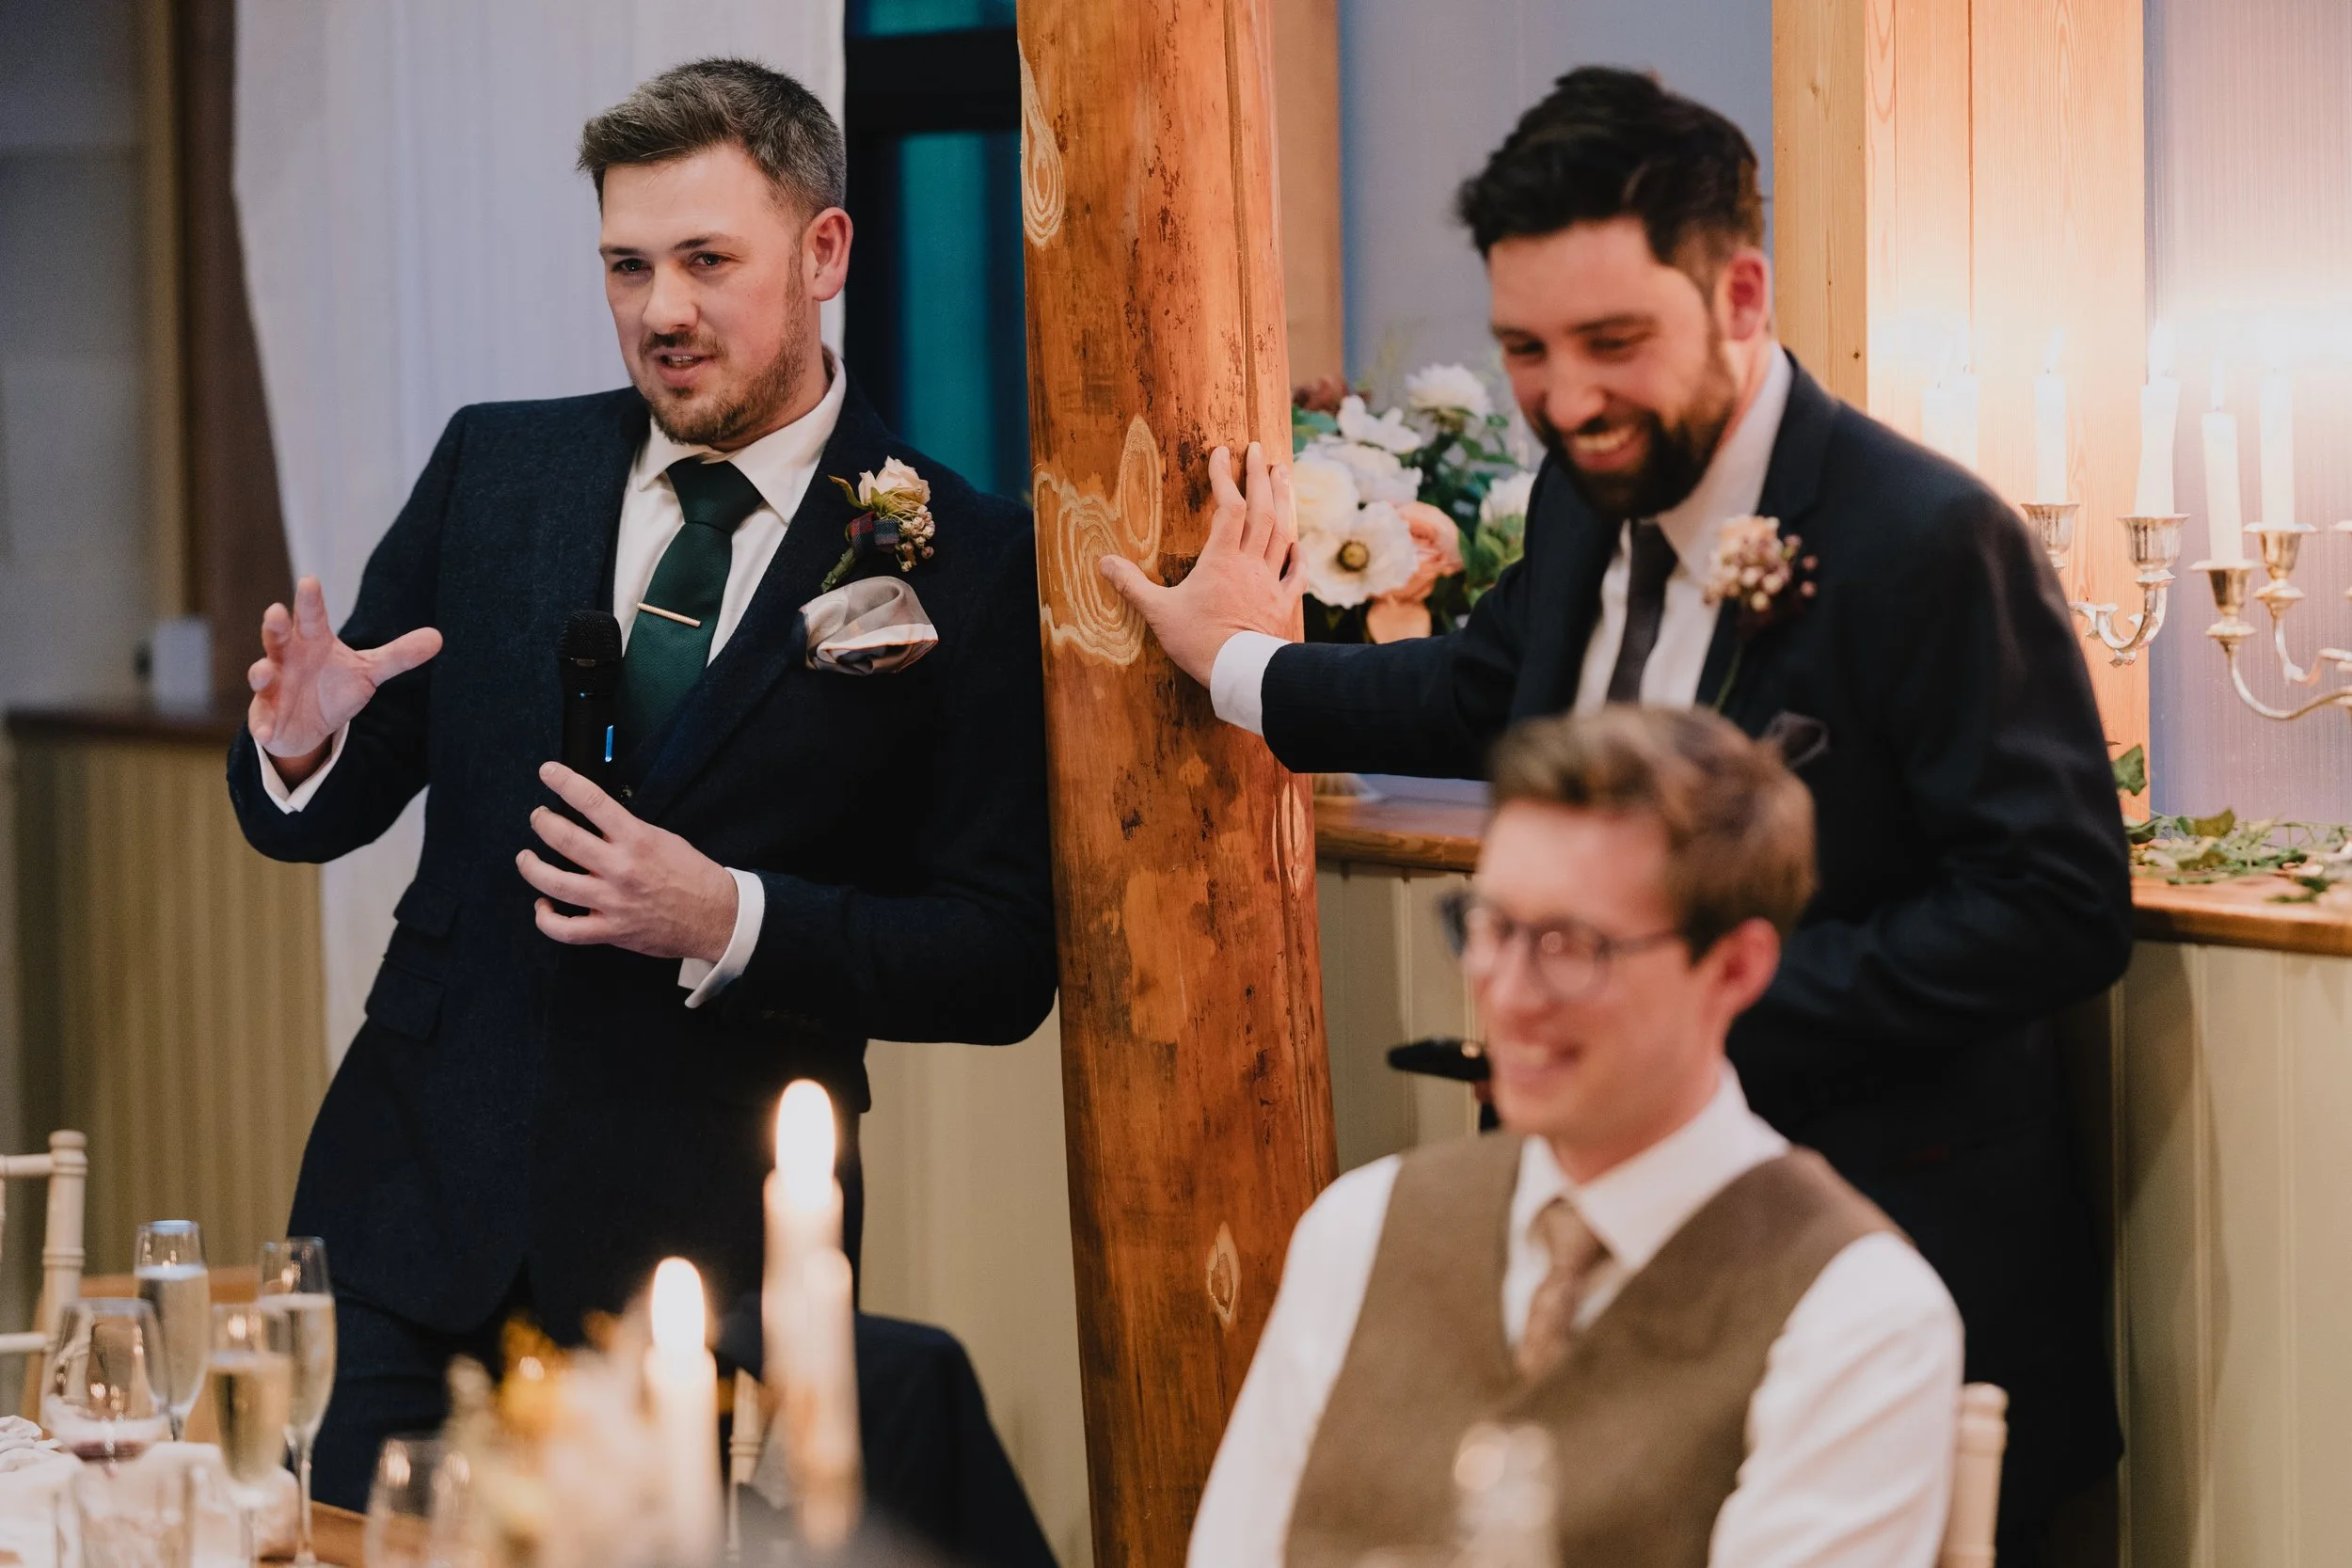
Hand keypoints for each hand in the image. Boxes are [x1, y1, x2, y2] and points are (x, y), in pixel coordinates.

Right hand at [247, 576, 442, 781]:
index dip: (310, 600)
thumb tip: (439, 637)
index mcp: (312, 642)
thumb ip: (399, 655)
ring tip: (263, 671)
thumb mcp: (369, 671)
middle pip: (278, 638)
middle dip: (275, 626)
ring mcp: (272, 687)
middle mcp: (287, 658)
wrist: (308, 724)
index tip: (309, 580)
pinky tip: (264, 733)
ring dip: (260, 673)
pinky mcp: (266, 716)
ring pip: (261, 675)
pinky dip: (263, 727)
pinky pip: (262, 721)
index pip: (312, 617)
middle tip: (275, 612)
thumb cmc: (334, 686)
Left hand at [518, 762, 739, 961]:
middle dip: (542, 822)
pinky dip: (546, 918)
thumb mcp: (664, 840)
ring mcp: (612, 901)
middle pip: (564, 839)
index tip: (548, 772)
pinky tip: (543, 906)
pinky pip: (565, 929)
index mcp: (637, 840)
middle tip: (538, 817)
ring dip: (531, 867)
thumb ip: (628, 833)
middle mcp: (620, 869)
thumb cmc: (693, 876)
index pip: (592, 802)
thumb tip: (597, 823)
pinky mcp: (610, 930)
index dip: (564, 782)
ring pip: (554, 883)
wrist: (716, 917)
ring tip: (527, 858)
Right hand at [1099, 441, 1300, 686]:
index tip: (1220, 453)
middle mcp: (1250, 563)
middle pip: (1262, 511)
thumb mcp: (1159, 613)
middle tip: (1259, 451)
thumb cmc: (1199, 642)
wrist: (1241, 672)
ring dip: (1284, 501)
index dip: (1224, 477)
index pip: (1227, 507)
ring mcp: (1270, 582)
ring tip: (1282, 475)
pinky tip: (1297, 542)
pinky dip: (1297, 554)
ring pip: (1282, 532)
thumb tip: (1104, 563)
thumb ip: (1132, 585)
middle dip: (1260, 477)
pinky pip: (1295, 573)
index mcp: (1221, 560)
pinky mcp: (1282, 604)